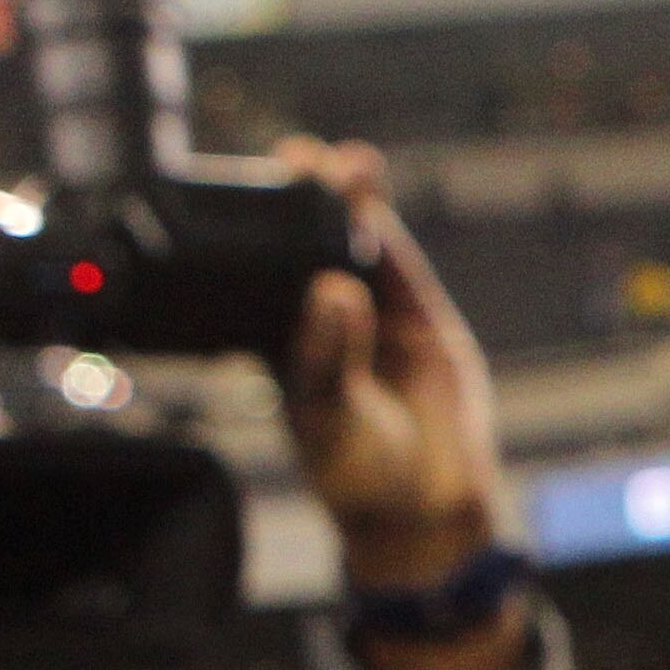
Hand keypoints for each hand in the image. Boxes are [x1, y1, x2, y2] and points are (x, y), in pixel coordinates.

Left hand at [271, 137, 522, 669]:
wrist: (426, 513)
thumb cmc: (357, 474)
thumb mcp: (329, 416)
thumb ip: (330, 354)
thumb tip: (333, 290)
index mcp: (280, 346)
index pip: (260, 277)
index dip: (254, 232)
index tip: (242, 190)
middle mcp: (323, 325)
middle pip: (306, 250)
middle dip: (301, 202)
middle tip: (294, 156)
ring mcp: (375, 321)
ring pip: (356, 249)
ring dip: (349, 203)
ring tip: (340, 162)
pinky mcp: (421, 324)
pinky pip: (400, 269)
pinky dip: (387, 231)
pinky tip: (370, 193)